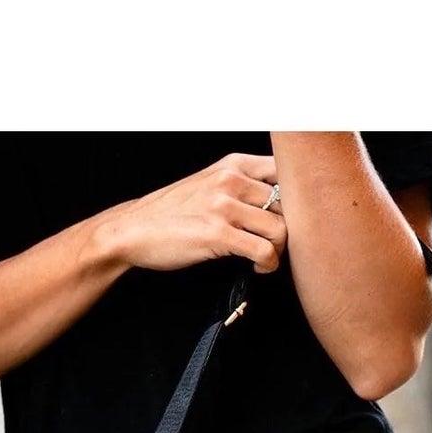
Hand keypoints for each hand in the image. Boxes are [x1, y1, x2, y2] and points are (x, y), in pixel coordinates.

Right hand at [99, 153, 284, 273]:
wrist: (134, 230)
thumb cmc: (173, 212)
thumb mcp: (211, 183)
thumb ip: (244, 184)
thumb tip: (285, 202)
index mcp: (233, 164)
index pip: (286, 171)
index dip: (298, 198)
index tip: (290, 218)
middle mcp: (231, 179)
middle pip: (289, 205)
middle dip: (288, 231)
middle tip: (275, 246)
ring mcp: (224, 205)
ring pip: (281, 229)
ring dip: (280, 251)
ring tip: (265, 258)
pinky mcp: (218, 234)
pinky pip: (264, 251)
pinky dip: (268, 265)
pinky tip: (258, 267)